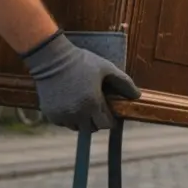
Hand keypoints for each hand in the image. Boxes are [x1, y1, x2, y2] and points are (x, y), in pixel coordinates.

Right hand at [21, 31, 141, 130]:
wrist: (51, 58)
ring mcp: (62, 115)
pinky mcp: (50, 114)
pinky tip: (70, 104)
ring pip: (77, 128)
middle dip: (97, 120)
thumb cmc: (81, 61)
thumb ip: (124, 82)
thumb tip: (137, 96)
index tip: (109, 111)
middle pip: (92, 129)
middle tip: (96, 107)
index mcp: (92, 103)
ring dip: (82, 121)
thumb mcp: (106, 68)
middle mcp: (77, 113)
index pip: (106, 124)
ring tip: (83, 106)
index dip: (110, 119)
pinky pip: (64, 123)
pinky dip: (68, 118)